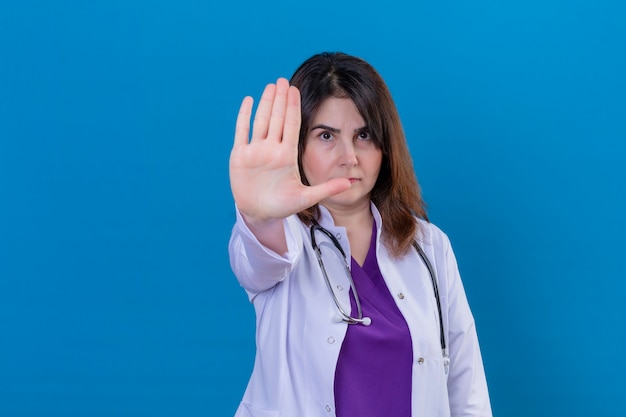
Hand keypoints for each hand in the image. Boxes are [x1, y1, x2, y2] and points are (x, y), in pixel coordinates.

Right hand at [229, 78, 350, 225]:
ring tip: (270, 86)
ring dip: (265, 104)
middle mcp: (271, 149)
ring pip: (261, 121)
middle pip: (276, 119)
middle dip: (280, 100)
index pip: (291, 126)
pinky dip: (244, 117)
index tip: (296, 90)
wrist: (260, 214)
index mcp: (286, 155)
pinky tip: (249, 101)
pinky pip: (242, 132)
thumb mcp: (306, 197)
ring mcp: (255, 151)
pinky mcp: (240, 156)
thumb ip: (327, 189)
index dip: (293, 108)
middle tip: (283, 80)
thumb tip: (351, 183)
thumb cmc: (282, 205)